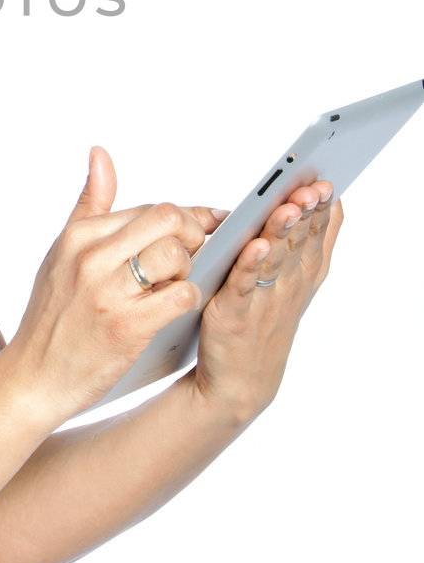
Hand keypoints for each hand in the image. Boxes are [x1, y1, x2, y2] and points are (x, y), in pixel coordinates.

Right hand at [5, 145, 223, 427]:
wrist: (35, 376)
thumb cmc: (53, 315)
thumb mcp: (62, 253)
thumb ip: (89, 203)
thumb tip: (101, 153)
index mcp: (80, 236)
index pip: (150, 208)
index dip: (185, 218)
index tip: (204, 226)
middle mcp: (92, 258)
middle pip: (169, 220)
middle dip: (194, 235)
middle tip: (194, 255)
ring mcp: (108, 292)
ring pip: (177, 255)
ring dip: (190, 270)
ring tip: (176, 284)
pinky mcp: (127, 327)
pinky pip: (180, 296)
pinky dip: (189, 299)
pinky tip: (176, 307)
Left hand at [191, 179, 344, 423]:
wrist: (241, 381)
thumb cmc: (265, 320)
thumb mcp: (297, 280)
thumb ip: (312, 242)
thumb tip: (330, 201)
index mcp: (303, 272)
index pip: (316, 231)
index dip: (319, 206)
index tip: (325, 182)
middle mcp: (289, 284)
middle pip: (298, 240)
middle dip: (304, 212)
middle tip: (311, 187)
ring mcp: (262, 299)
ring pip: (274, 258)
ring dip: (281, 232)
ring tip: (288, 208)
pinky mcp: (233, 313)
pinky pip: (242, 284)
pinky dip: (249, 265)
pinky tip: (256, 246)